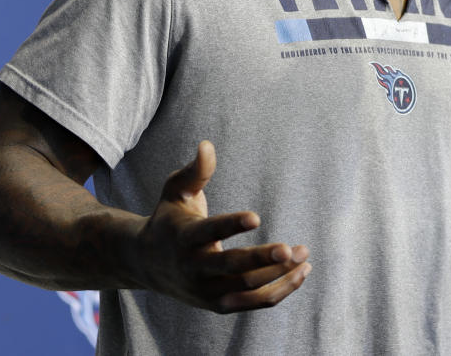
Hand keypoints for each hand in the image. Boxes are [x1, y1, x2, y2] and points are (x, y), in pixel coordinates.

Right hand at [135, 140, 310, 310]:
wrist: (146, 264)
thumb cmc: (169, 219)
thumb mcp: (175, 191)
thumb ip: (195, 171)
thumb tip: (206, 145)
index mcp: (183, 237)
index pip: (209, 232)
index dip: (231, 225)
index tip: (256, 217)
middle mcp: (193, 268)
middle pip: (231, 267)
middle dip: (262, 259)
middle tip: (291, 249)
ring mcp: (206, 291)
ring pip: (247, 288)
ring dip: (279, 275)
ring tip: (304, 256)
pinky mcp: (218, 304)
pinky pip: (254, 302)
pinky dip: (279, 290)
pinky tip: (300, 274)